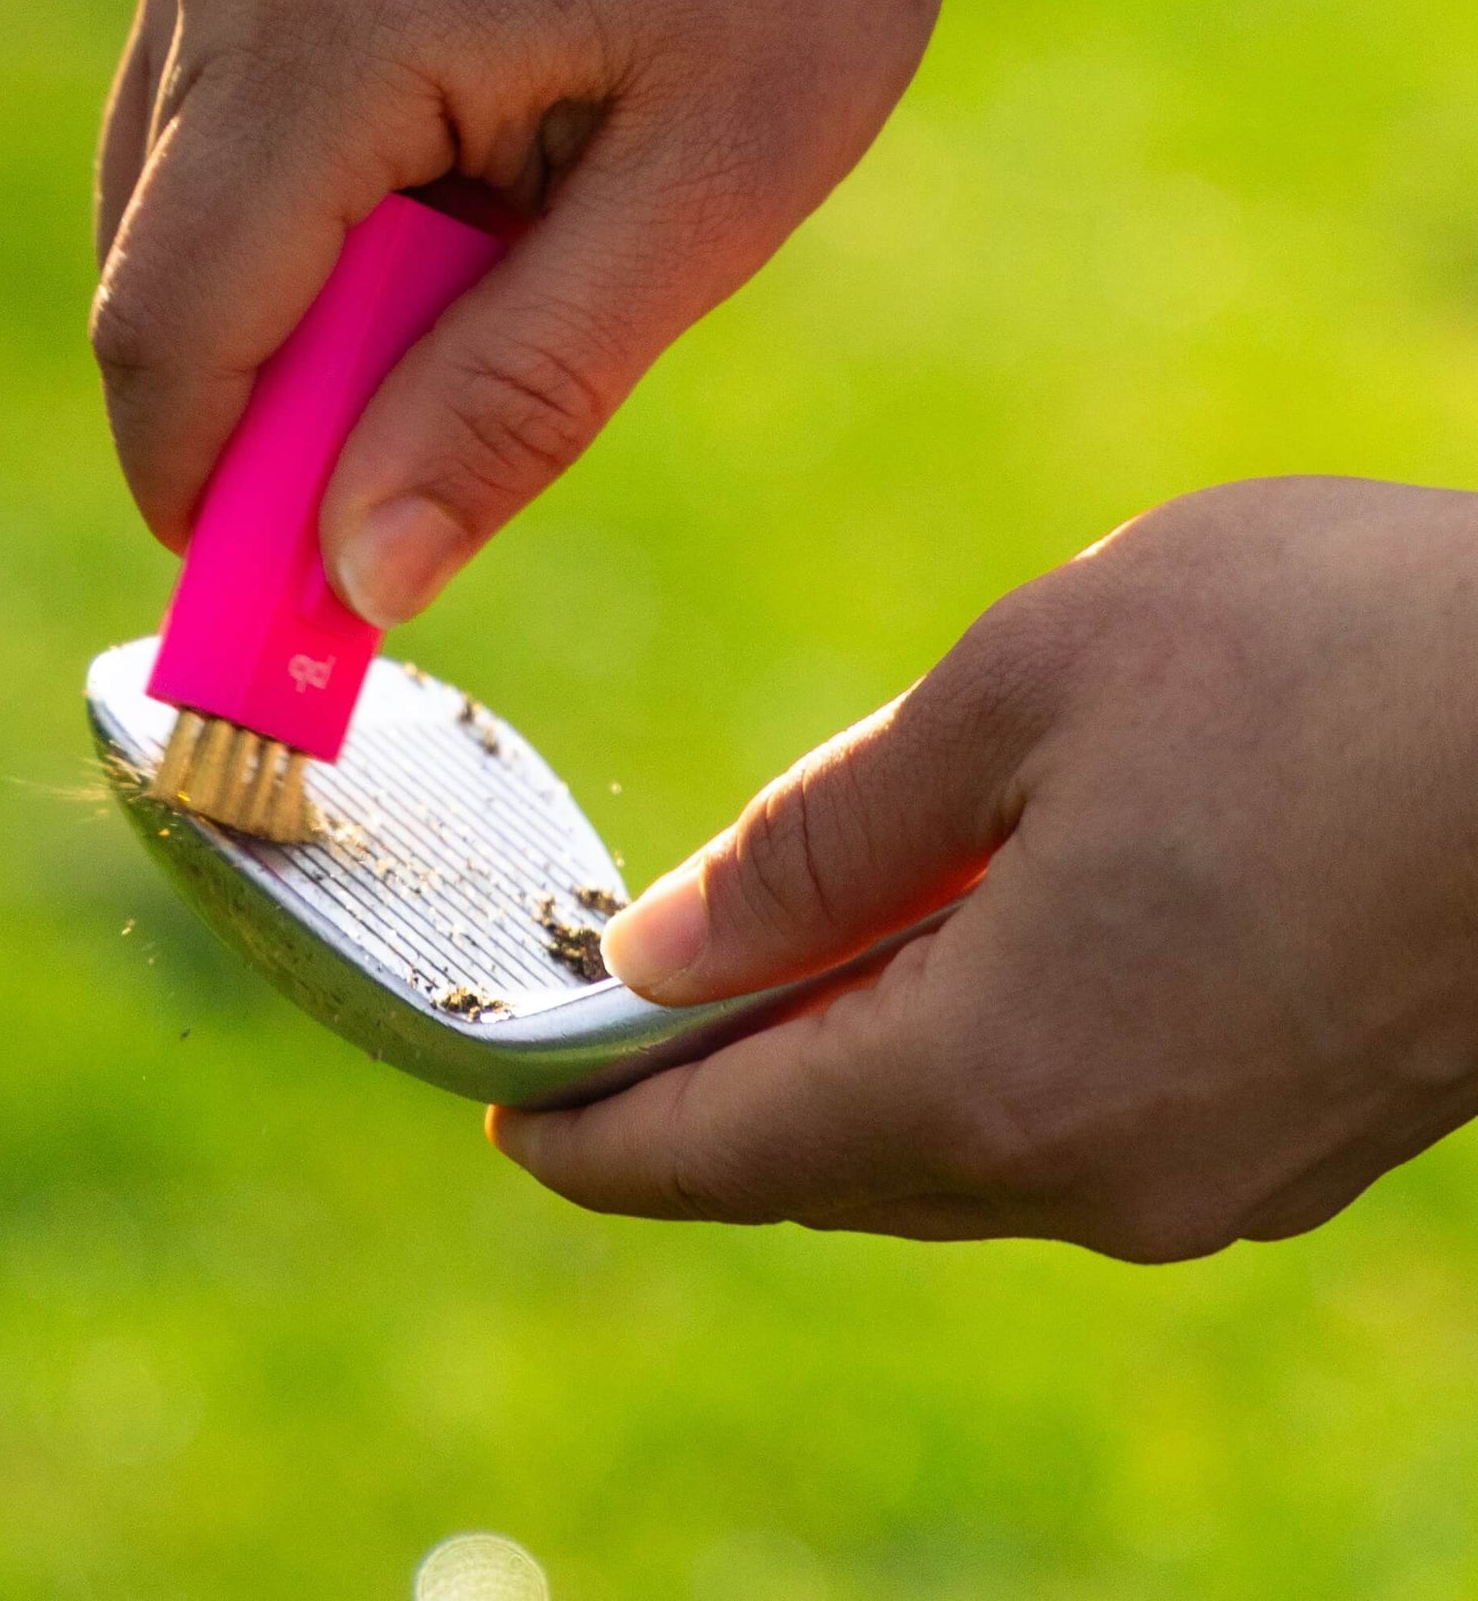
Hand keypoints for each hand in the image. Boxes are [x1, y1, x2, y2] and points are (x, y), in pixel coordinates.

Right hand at [92, 0, 1165, 624]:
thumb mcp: (705, 198)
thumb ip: (519, 397)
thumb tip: (367, 577)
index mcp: (338, 10)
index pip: (179, 327)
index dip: (208, 499)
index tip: (275, 616)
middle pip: (161, 277)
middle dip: (266, 417)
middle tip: (411, 470)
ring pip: (170, 204)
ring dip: (296, 307)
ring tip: (480, 269)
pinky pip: (209, 117)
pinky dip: (298, 211)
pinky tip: (442, 181)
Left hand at [491, 479, 1477, 1260]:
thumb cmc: (1331, 660)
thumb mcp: (1023, 690)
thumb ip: (826, 843)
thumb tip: (667, 948)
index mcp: (1000, 1071)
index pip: (723, 1152)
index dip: (593, 1136)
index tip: (503, 1116)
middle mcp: (1092, 1172)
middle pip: (821, 1168)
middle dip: (698, 1104)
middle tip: (605, 1023)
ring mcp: (1200, 1175)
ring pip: (941, 1154)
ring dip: (828, 1076)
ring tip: (753, 978)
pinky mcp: (1281, 1137)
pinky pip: (1052, 1125)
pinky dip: (953, 1060)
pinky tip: (937, 959)